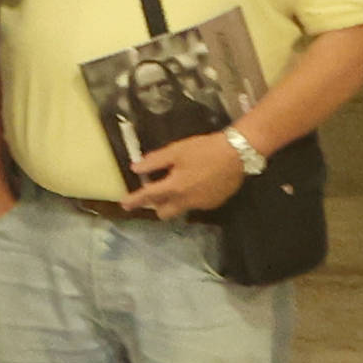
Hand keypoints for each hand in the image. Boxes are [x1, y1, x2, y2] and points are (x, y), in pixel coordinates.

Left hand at [121, 131, 250, 219]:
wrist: (237, 154)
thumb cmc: (204, 150)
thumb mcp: (176, 151)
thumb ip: (155, 161)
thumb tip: (136, 168)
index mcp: (174, 187)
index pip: (148, 197)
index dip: (134, 200)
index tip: (124, 204)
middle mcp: (187, 201)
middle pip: (165, 213)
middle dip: (157, 206)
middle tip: (155, 192)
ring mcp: (203, 204)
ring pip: (181, 209)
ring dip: (175, 201)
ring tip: (179, 183)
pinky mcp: (215, 203)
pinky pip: (196, 204)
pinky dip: (191, 197)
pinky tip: (196, 183)